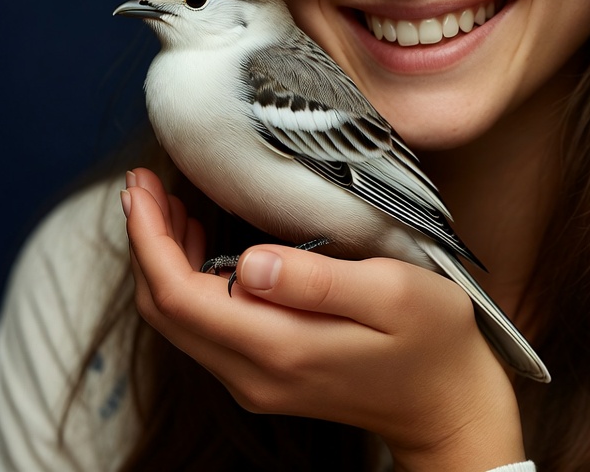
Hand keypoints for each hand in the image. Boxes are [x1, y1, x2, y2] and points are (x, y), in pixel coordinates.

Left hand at [121, 168, 526, 470]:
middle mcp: (254, 373)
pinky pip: (204, 328)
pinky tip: (201, 243)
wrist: (447, 405)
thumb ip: (317, 280)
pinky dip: (187, 280)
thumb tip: (249, 259)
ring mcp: (257, 380)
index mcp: (280, 346)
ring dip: (163, 261)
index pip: (181, 296)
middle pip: (166, 311)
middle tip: (144, 185)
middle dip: (145, 244)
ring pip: (180, 322)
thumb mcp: (390, 292)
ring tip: (166, 204)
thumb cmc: (431, 337)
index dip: (150, 240)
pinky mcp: (267, 375)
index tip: (141, 188)